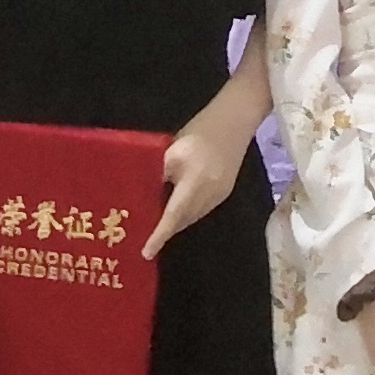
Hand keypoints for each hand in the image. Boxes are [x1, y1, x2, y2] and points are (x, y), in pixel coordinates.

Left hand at [142, 114, 245, 260]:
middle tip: (143, 239)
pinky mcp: (224, 192)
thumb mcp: (171, 150)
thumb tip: (139, 194)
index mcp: (194, 182)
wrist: (235, 121)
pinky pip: (201, 210)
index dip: (159, 235)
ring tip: (155, 226)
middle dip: (164, 232)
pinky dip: (185, 214)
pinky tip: (175, 209)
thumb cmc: (200, 131)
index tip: (146, 252)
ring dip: (175, 223)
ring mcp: (219, 196)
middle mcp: (209, 195)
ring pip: (192, 217)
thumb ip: (157, 172)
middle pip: (183, 220)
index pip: (173, 215)